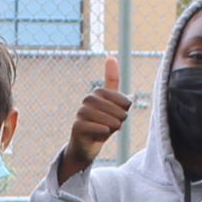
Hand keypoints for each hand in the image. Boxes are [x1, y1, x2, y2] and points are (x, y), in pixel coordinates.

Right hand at [52, 57, 127, 179]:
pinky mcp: (76, 126)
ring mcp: (80, 112)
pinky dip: (102, 131)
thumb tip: (110, 56)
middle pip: (113, 108)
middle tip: (117, 125)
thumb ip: (113, 82)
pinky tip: (103, 133)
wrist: (88, 145)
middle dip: (119, 118)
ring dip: (111, 125)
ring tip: (110, 130)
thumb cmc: (103, 123)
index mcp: (97, 93)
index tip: (120, 114)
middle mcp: (87, 100)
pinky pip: (93, 126)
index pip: (120, 98)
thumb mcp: (112, 104)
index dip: (124, 109)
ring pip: (104, 117)